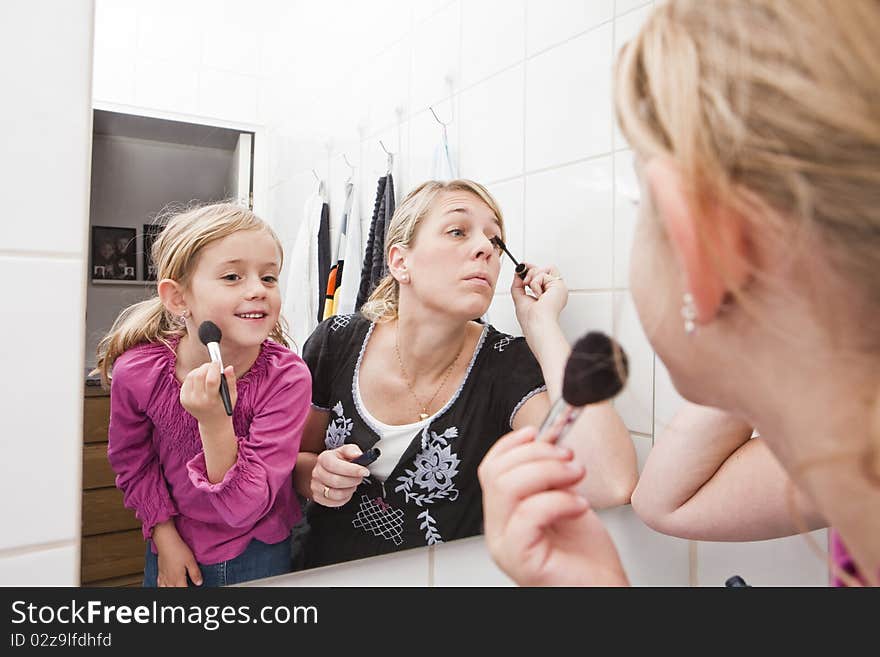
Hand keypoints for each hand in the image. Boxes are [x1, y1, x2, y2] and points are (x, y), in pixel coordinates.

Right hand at [152, 520, 202, 586]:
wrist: (166, 542)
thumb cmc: (178, 549)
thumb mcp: (191, 561)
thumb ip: (195, 573)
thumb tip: (199, 583)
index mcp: (178, 578)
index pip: (183, 591)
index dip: (188, 592)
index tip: (194, 591)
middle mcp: (169, 580)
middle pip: (174, 591)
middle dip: (180, 591)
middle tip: (184, 588)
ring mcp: (164, 576)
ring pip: (165, 589)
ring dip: (171, 591)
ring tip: (176, 588)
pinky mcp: (160, 572)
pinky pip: (159, 585)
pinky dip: (162, 588)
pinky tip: (165, 587)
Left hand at [180, 362, 237, 424]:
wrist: (212, 422)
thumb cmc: (224, 405)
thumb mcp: (232, 395)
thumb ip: (231, 381)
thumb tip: (228, 367)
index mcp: (212, 401)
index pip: (211, 380)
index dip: (214, 368)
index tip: (218, 362)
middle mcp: (198, 401)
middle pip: (199, 376)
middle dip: (206, 366)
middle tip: (213, 365)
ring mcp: (188, 400)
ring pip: (191, 375)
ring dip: (200, 370)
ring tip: (208, 373)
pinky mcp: (183, 398)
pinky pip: (187, 380)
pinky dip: (194, 375)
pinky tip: (201, 379)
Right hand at [310, 445, 370, 507]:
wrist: (324, 470)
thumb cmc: (337, 461)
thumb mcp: (345, 451)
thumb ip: (352, 450)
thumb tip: (358, 455)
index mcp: (324, 458)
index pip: (336, 466)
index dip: (352, 470)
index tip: (364, 471)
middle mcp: (318, 472)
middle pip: (337, 481)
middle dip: (353, 481)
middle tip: (359, 478)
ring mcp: (316, 486)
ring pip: (337, 494)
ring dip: (349, 490)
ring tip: (352, 484)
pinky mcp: (318, 498)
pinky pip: (335, 503)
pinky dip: (345, 498)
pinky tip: (346, 490)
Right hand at [478, 427, 628, 585]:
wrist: (603, 591)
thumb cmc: (587, 558)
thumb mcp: (565, 502)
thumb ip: (551, 477)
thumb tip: (549, 441)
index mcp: (503, 514)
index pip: (490, 468)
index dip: (512, 444)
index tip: (540, 433)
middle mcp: (497, 530)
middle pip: (497, 473)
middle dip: (538, 455)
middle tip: (569, 459)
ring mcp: (505, 546)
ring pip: (508, 487)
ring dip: (549, 472)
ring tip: (576, 477)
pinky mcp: (521, 560)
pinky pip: (528, 514)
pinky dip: (558, 501)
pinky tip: (579, 505)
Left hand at [511, 263, 567, 336]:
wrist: (537, 323)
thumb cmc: (531, 319)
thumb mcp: (520, 298)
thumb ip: (518, 285)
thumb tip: (517, 274)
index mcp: (548, 295)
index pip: (543, 276)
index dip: (532, 269)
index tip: (523, 267)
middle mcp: (555, 291)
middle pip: (544, 269)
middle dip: (531, 272)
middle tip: (525, 282)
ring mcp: (558, 288)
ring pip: (545, 269)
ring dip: (533, 277)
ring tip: (532, 289)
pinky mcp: (559, 285)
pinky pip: (543, 274)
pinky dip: (536, 283)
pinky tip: (539, 294)